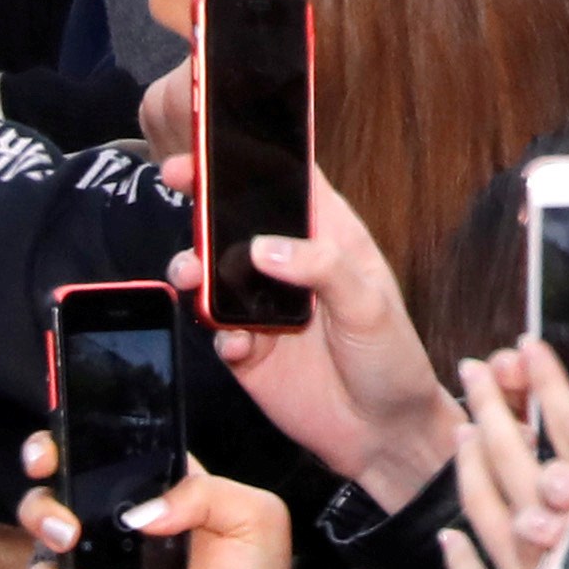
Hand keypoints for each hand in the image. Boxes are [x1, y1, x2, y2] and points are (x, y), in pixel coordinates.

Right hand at [14, 451, 302, 568]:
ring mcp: (102, 553)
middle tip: (46, 463)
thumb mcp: (254, 521)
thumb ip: (205, 493)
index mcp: (168, 483)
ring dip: (42, 515)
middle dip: (45, 454)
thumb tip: (140, 511)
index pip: (122, 440)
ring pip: (44, 515)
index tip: (72, 421)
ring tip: (68, 536)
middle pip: (69, 467)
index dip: (93, 425)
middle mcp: (127, 511)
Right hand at [174, 175, 455, 504]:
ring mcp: (263, 306)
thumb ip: (322, 269)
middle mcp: (290, 265)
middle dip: (203, 196)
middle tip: (176, 177)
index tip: (221, 133)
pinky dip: (216, 332)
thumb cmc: (392, 360)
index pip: (291, 181)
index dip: (257, 154)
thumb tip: (264, 248)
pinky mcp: (246, 349)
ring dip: (194, 266)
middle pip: (237, 218)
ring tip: (190, 273)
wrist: (383, 435)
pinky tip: (238, 345)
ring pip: (213, 271)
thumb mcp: (370, 306)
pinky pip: (215, 329)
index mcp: (329, 237)